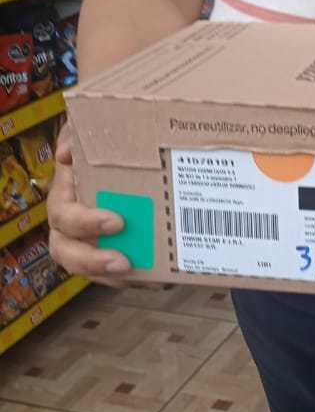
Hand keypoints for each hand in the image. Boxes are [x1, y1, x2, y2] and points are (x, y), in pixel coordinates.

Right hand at [48, 124, 130, 285]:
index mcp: (66, 196)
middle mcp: (72, 224)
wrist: (132, 149)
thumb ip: (75, 135)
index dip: (85, 223)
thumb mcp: (89, 131)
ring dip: (108, 276)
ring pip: (88, 268)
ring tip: (134, 276)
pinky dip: (132, 278)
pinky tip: (155, 280)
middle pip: (66, 252)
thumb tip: (65, 153)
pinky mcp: (112, 252)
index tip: (117, 222)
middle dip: (91, 261)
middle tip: (122, 261)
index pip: (63, 216)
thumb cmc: (105, 143)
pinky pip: (115, 274)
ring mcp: (90, 241)